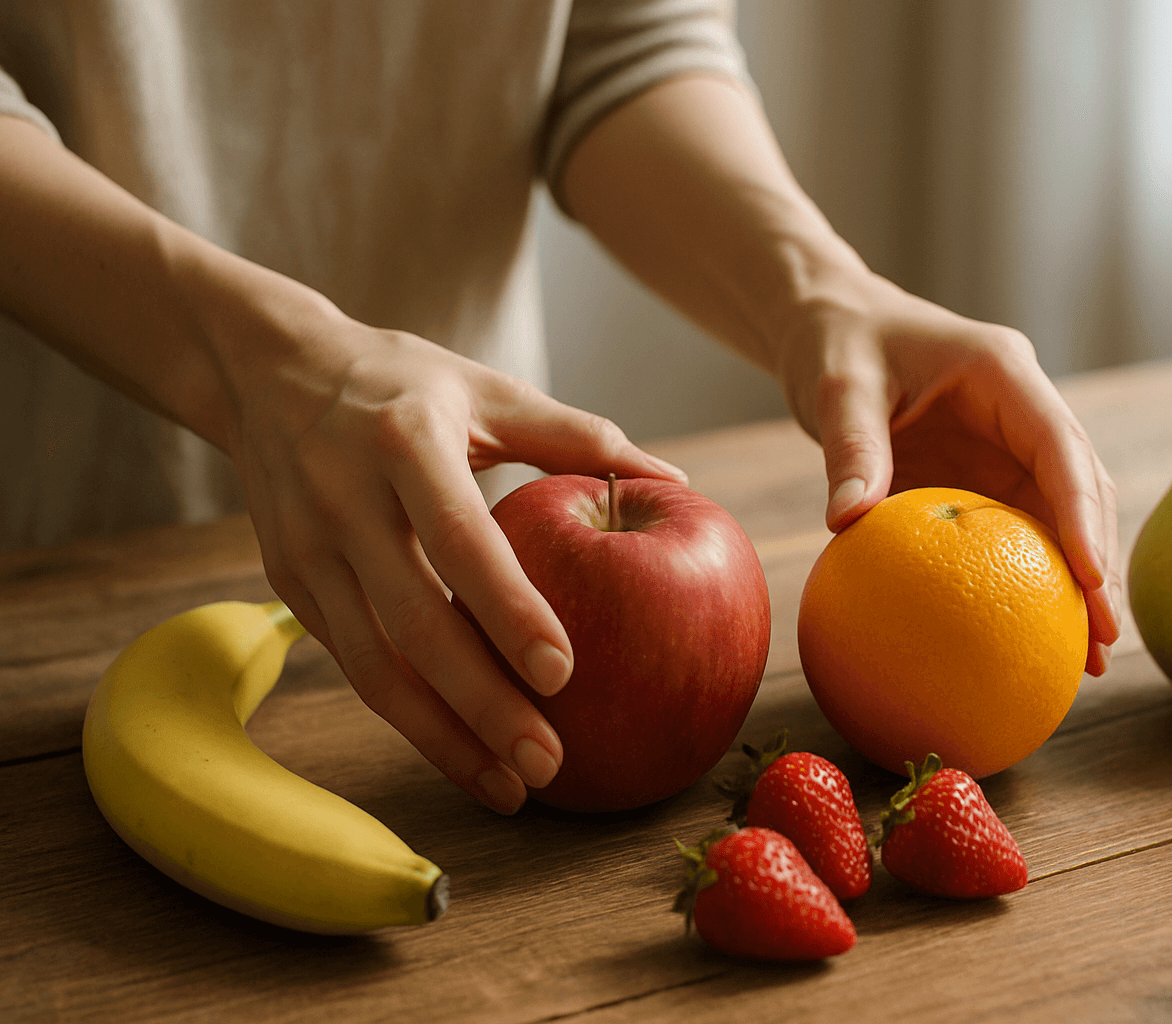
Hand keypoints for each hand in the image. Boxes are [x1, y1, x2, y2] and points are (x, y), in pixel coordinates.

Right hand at [228, 308, 686, 812]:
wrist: (267, 370)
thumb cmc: (403, 383)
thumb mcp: (486, 388)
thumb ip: (577, 435)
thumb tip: (674, 479)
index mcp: (402, 442)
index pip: (458, 538)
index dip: (508, 609)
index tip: (562, 673)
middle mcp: (343, 499)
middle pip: (412, 622)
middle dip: (480, 704)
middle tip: (548, 764)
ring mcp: (307, 550)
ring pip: (373, 664)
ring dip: (442, 736)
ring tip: (511, 788)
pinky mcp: (291, 587)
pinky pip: (355, 665)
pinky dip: (410, 718)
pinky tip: (464, 754)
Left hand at [778, 272, 1121, 675]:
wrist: (832, 324)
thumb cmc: (836, 344)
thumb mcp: (839, 388)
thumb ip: (850, 448)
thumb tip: (845, 522)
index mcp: (1002, 373)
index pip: (1060, 445)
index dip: (1082, 512)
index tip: (1089, 577)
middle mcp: (1022, 407)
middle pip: (1083, 484)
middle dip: (1098, 559)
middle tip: (1102, 638)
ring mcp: (1011, 441)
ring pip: (1065, 511)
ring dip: (1079, 577)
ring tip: (1086, 657)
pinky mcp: (989, 470)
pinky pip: (1020, 525)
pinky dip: (1033, 575)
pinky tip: (1032, 634)